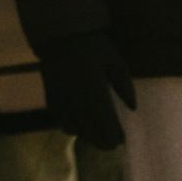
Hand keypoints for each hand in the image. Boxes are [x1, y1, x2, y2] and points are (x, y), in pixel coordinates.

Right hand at [37, 32, 134, 150]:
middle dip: (99, 138)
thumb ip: (124, 84)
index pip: (101, 113)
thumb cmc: (96, 47)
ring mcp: (57, 90)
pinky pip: (56, 114)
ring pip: (69, 121)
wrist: (62, 33)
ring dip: (84, 135)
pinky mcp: (48, 90)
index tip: (122, 141)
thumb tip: (133, 108)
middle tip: (111, 147)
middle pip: (85, 122)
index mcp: (90, 79)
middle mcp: (72, 88)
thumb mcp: (115, 60)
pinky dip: (67, 125)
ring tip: (98, 141)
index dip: (111, 129)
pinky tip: (77, 132)